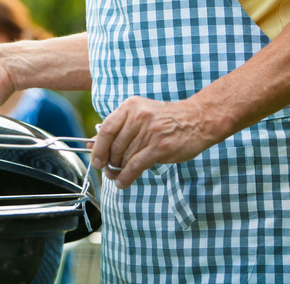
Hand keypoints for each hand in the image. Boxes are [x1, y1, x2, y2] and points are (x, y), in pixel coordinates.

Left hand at [91, 96, 216, 188]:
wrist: (198, 120)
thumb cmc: (166, 119)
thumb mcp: (139, 116)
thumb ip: (117, 128)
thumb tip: (91, 144)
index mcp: (130, 106)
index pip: (106, 129)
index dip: (97, 148)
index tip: (95, 160)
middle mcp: (139, 116)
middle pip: (114, 146)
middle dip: (109, 162)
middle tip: (108, 170)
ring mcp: (150, 131)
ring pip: (125, 157)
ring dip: (118, 171)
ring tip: (116, 176)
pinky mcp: (161, 147)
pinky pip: (136, 165)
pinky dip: (126, 177)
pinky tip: (123, 182)